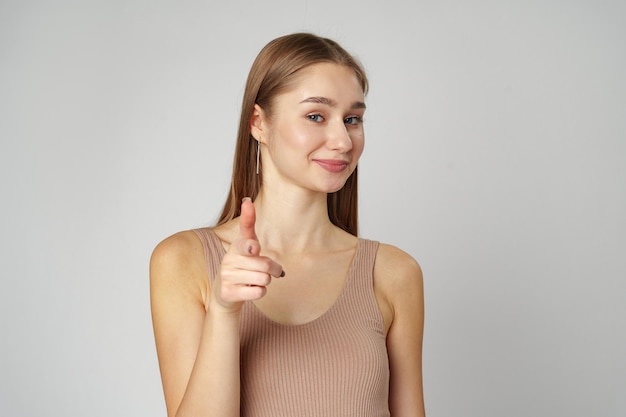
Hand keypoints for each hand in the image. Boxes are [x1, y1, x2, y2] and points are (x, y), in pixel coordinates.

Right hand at [211, 198, 283, 312]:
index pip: (244, 242)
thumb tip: (246, 201)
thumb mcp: (247, 245)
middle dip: (273, 270)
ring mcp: (227, 277)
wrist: (225, 292)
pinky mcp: (229, 293)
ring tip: (255, 280)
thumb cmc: (242, 265)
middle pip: (265, 265)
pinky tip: (250, 289)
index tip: (254, 247)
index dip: (250, 246)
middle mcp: (229, 260)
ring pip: (263, 279)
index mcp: (236, 247)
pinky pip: (259, 292)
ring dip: (266, 281)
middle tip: (268, 271)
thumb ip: (249, 225)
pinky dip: (260, 291)